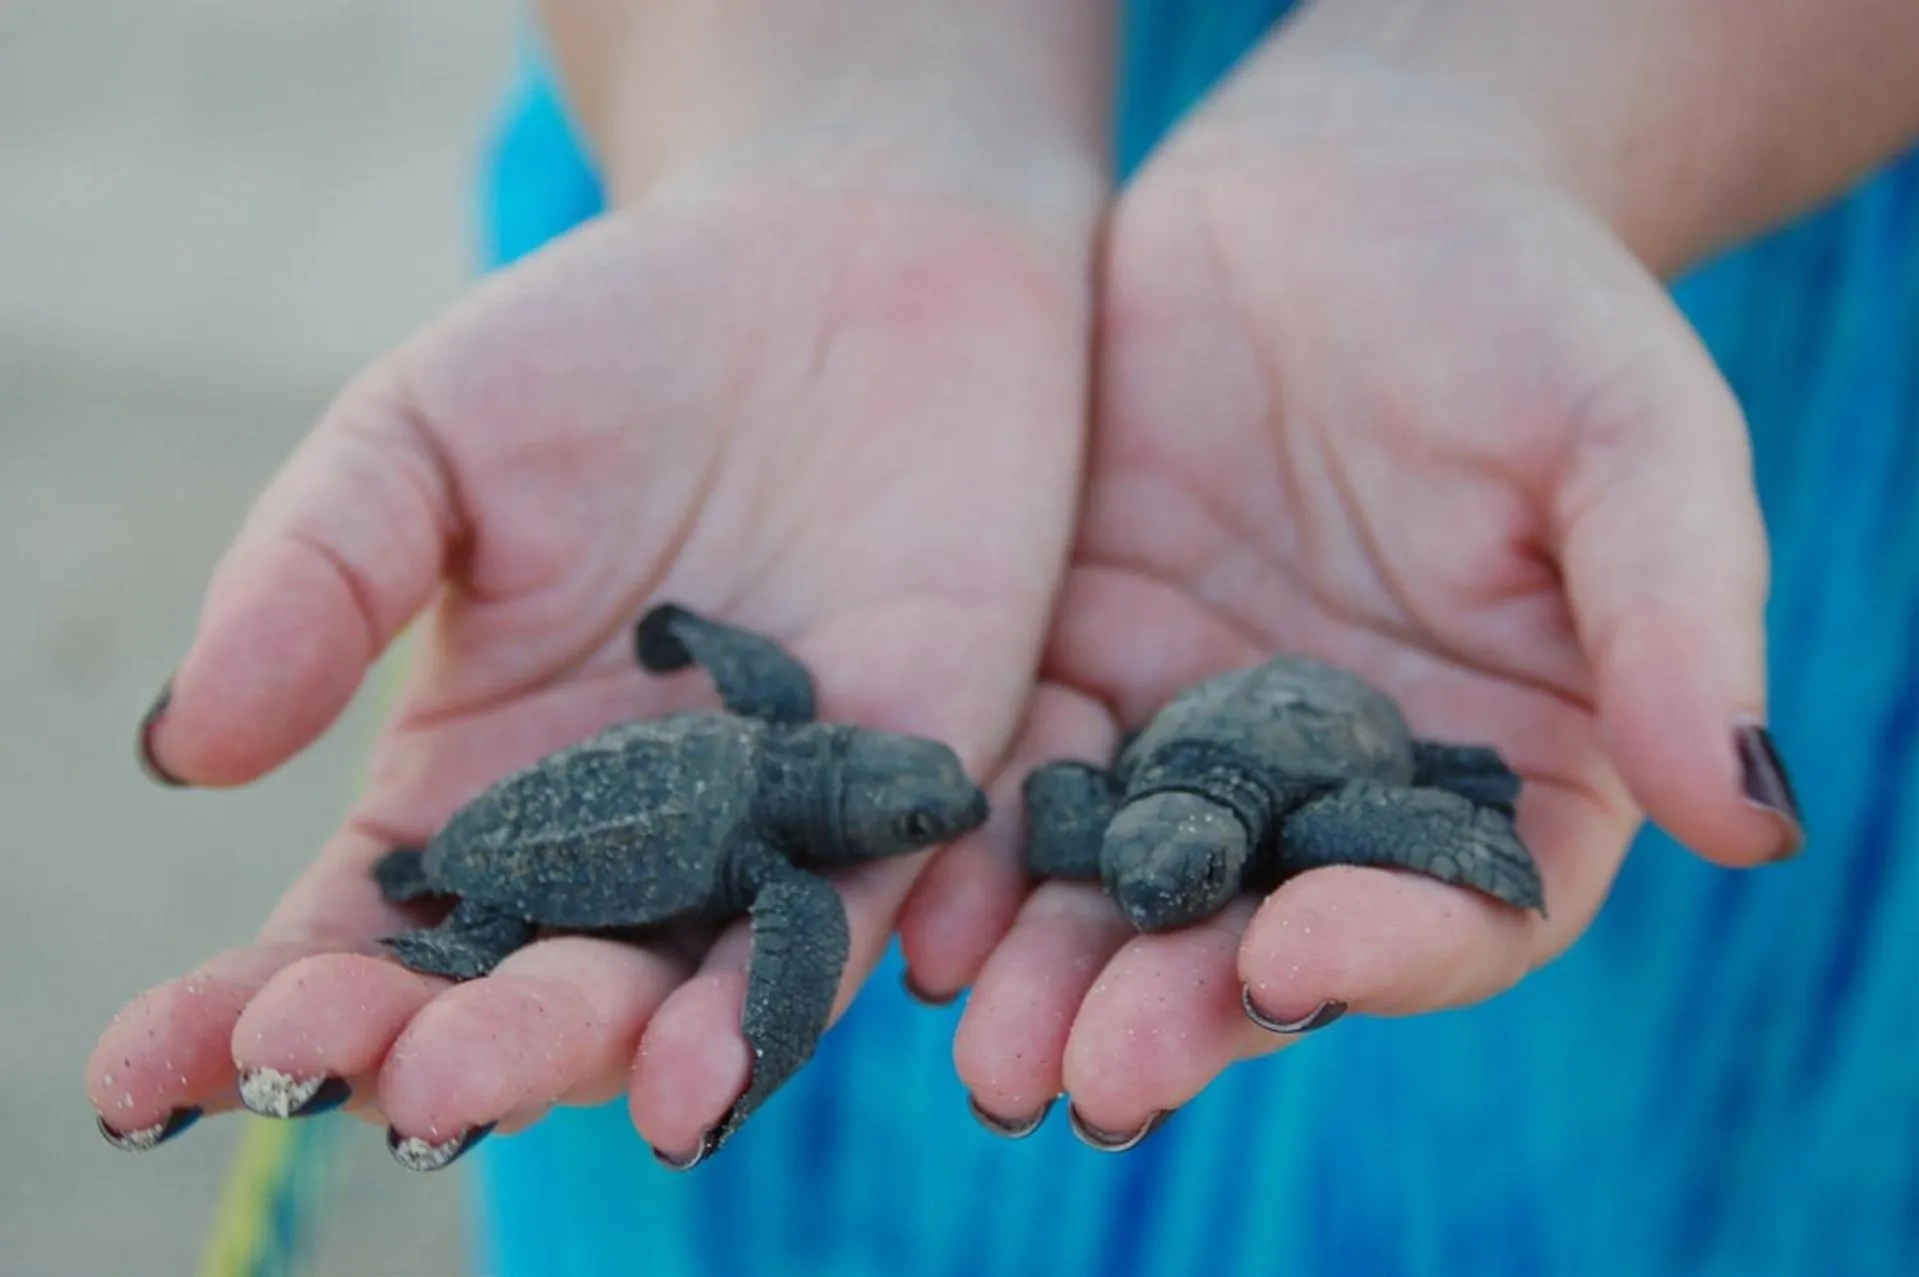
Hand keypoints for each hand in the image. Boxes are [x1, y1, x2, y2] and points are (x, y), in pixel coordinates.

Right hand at [86, 174, 1093, 1164]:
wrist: (843, 258)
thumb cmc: (616, 339)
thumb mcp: (428, 434)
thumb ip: (319, 576)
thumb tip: (183, 746)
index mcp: (479, 782)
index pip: (358, 935)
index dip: (255, 1012)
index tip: (154, 1067)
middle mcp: (625, 841)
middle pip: (518, 992)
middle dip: (437, 1049)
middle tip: (367, 1077)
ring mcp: (768, 827)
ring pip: (677, 992)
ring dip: (592, 1057)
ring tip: (498, 1087)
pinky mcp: (906, 788)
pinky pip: (851, 917)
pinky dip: (780, 997)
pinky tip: (710, 1063)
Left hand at [930, 62, 1798, 1141]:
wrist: (1353, 187)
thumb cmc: (1528, 304)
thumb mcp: (1632, 439)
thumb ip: (1678, 624)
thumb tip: (1751, 822)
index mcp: (1499, 774)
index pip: (1456, 910)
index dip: (1385, 953)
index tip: (1291, 958)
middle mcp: (1340, 789)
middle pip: (1264, 936)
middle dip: (1178, 1013)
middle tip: (1094, 1082)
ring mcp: (1198, 737)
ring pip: (1125, 887)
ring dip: (1054, 972)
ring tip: (990, 1049)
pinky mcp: (1080, 663)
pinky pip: (1021, 771)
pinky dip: (973, 844)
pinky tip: (917, 900)